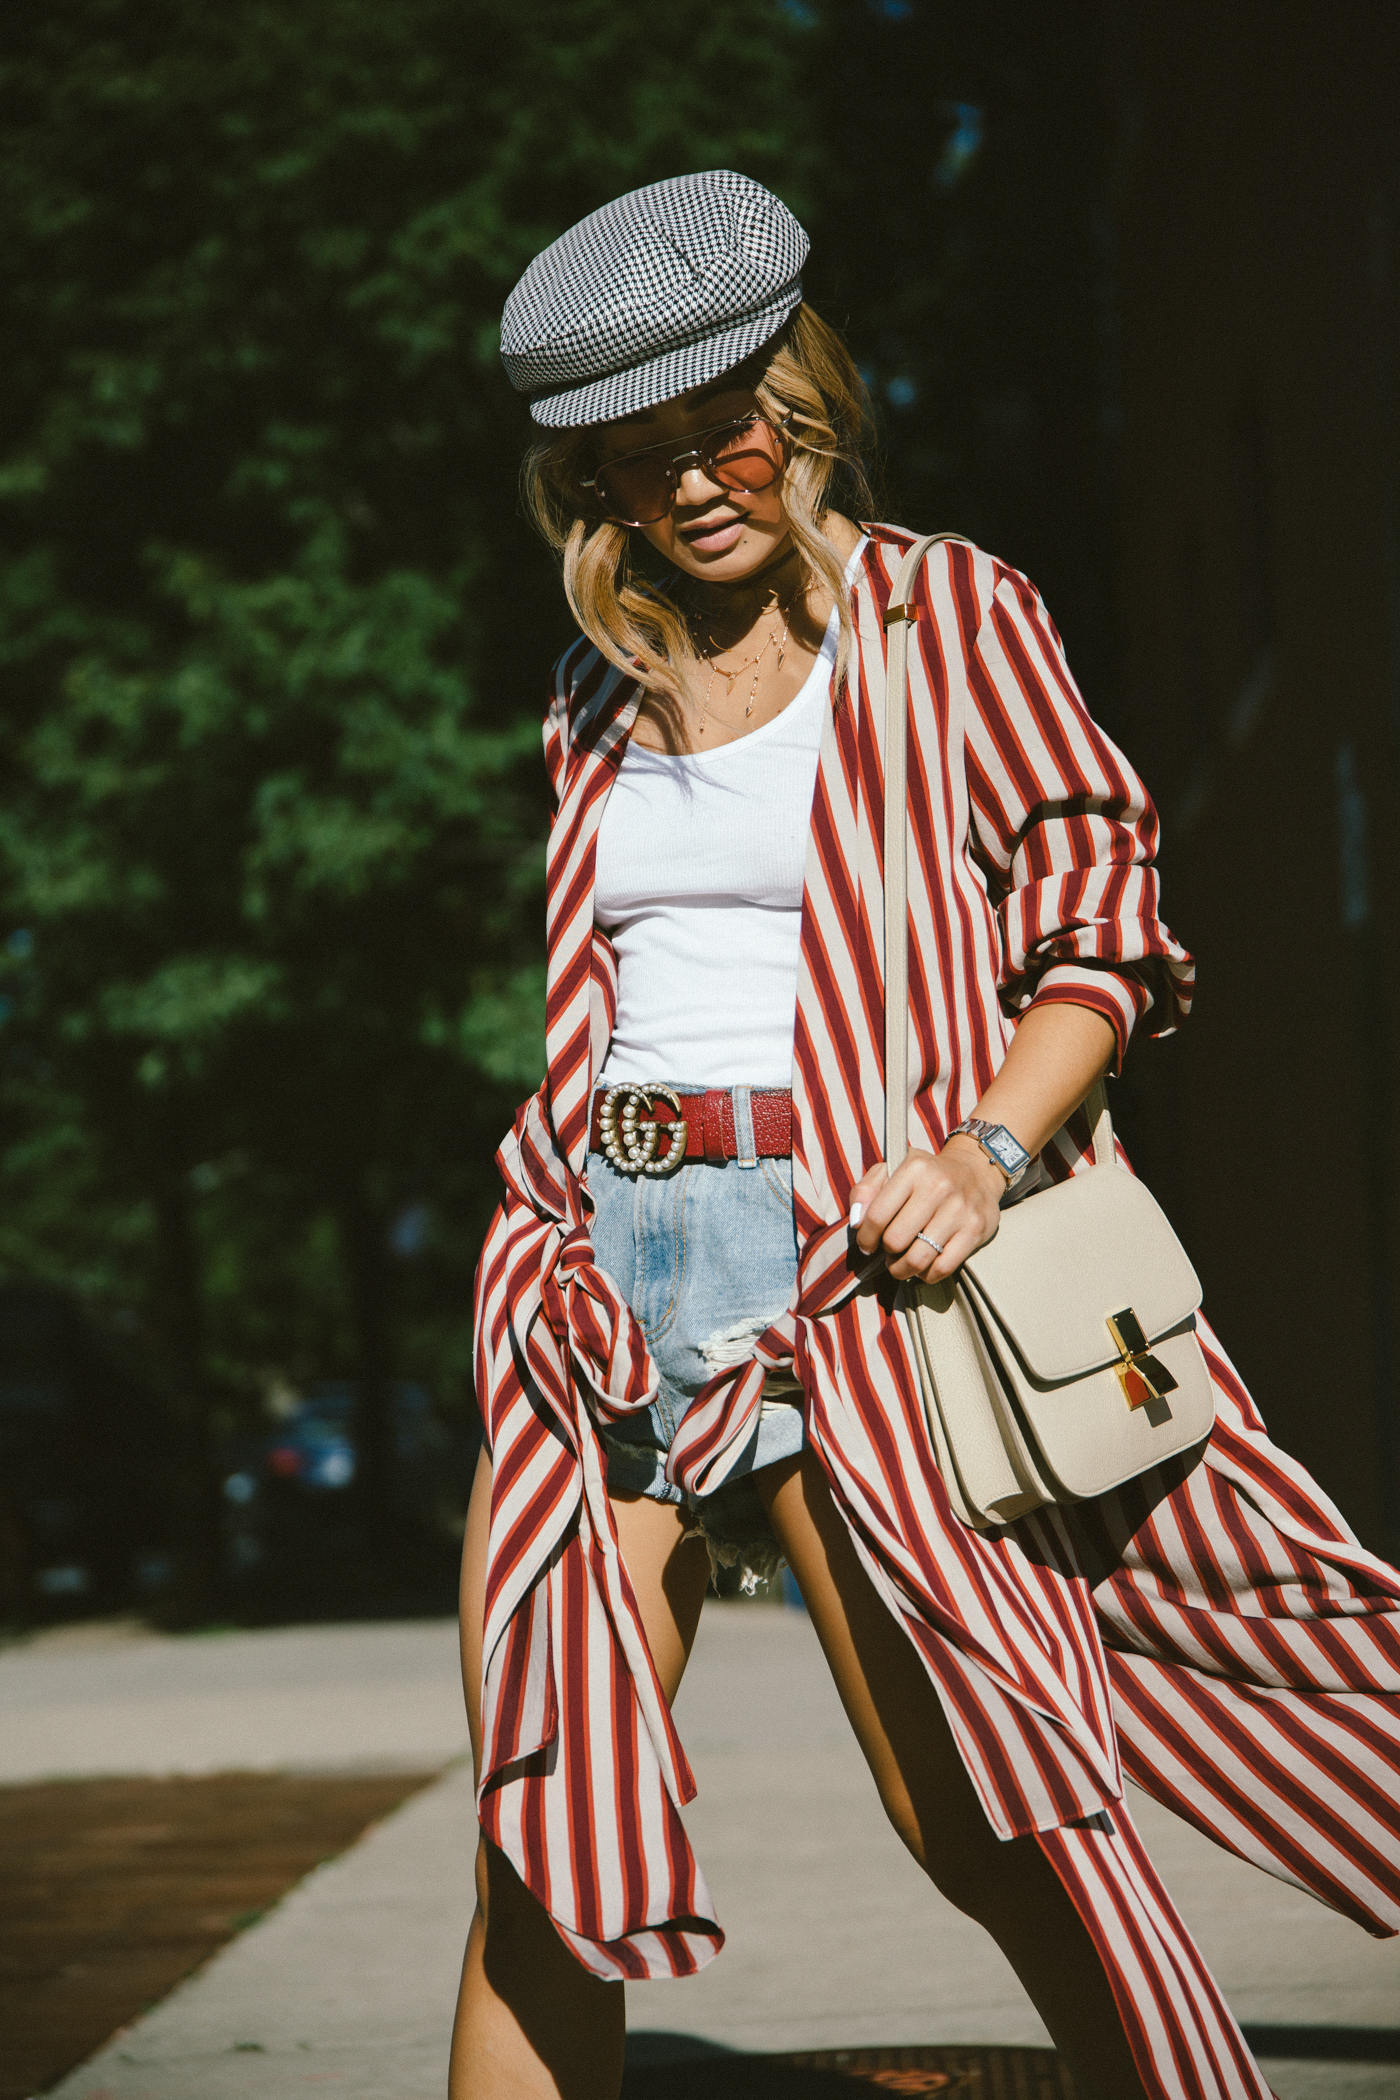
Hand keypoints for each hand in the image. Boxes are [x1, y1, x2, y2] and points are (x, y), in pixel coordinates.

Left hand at [848, 1136, 1004, 1282]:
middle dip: (886, 1252)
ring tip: (900, 1263)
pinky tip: (923, 1266)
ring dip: (902, 1269)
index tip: (867, 1243)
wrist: (977, 1172)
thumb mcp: (892, 1168)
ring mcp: (959, 1210)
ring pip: (918, 1259)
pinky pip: (942, 1268)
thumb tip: (856, 1222)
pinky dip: (927, 1275)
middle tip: (888, 1250)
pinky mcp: (975, 1230)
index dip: (866, 1237)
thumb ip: (865, 1191)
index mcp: (914, 1169)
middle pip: (896, 1240)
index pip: (877, 1215)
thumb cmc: (926, 1175)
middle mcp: (938, 1187)